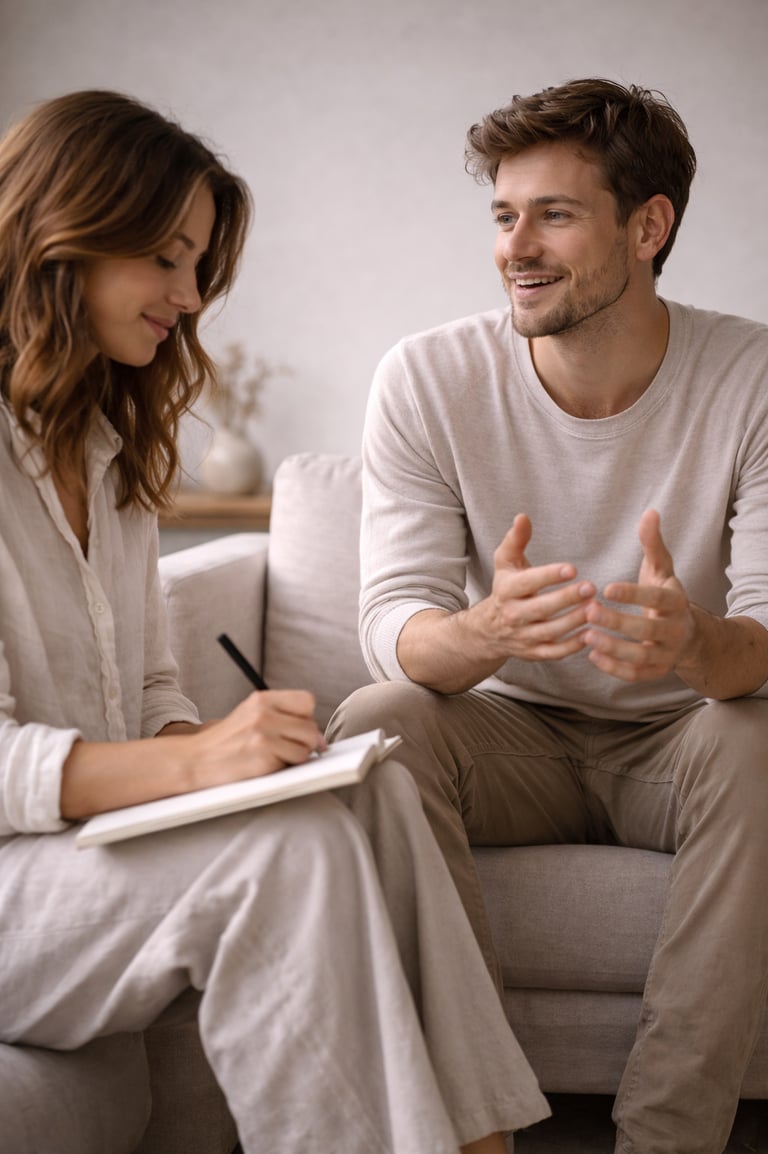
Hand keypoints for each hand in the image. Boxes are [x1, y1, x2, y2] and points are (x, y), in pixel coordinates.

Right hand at [184, 689, 325, 789]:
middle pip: (311, 726)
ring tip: (277, 757)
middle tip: (288, 748)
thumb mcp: (251, 716)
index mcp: (261, 699)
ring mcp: (264, 736)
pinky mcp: (263, 757)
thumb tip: (320, 739)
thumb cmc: (226, 742)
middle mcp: (264, 714)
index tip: (297, 728)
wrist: (195, 760)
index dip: (306, 717)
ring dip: (299, 755)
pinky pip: (295, 762)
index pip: (306, 700)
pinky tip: (269, 765)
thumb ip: (282, 718)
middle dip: (306, 741)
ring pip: (307, 745)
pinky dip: (288, 767)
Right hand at [481, 513, 594, 662]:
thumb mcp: (505, 562)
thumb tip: (523, 517)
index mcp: (507, 590)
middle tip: (591, 587)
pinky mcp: (534, 653)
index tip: (572, 568)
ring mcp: (524, 636)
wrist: (488, 630)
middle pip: (541, 609)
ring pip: (550, 632)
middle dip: (566, 599)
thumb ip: (516, 540)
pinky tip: (591, 633)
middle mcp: (513, 615)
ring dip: (574, 621)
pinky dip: (573, 646)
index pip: (527, 582)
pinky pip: (555, 652)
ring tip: (595, 608)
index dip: (549, 575)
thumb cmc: (505, 588)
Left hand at [584, 509, 693, 681]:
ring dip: (613, 647)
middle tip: (589, 611)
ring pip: (641, 657)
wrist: (687, 634)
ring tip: (586, 635)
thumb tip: (649, 512)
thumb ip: (653, 544)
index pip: (656, 599)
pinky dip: (615, 668)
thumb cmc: (665, 596)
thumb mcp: (661, 569)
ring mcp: (667, 654)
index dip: (633, 594)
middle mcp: (675, 630)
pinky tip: (592, 655)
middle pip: (647, 631)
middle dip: (618, 623)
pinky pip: (636, 675)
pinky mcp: (656, 672)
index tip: (606, 588)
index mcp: (676, 603)